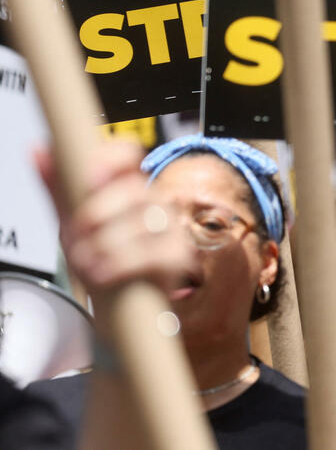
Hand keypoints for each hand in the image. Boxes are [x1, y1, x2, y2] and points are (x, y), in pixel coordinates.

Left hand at [36, 141, 196, 293]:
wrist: (122, 299)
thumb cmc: (103, 256)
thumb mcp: (75, 222)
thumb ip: (60, 189)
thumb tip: (39, 153)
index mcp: (130, 184)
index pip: (128, 154)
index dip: (111, 159)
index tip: (92, 177)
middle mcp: (155, 201)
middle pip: (133, 190)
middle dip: (98, 212)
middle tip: (79, 232)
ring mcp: (170, 227)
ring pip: (141, 224)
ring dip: (105, 244)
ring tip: (87, 260)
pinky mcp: (178, 256)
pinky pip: (152, 255)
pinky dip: (120, 265)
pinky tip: (103, 273)